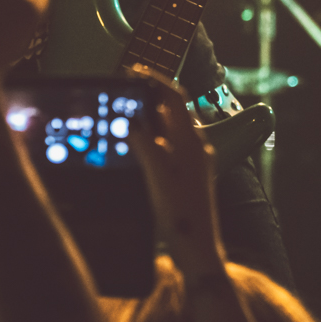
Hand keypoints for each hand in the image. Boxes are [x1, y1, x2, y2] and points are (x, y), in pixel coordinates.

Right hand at [128, 68, 225, 282]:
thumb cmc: (181, 215)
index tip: (133, 72)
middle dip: (148, 98)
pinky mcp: (187, 175)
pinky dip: (151, 139)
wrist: (197, 250)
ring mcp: (192, 161)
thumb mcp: (157, 176)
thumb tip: (132, 121)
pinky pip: (168, 146)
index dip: (154, 80)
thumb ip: (145, 144)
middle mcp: (195, 147)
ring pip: (169, 128)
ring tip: (125, 118)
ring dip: (149, 119)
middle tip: (123, 94)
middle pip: (171, 110)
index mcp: (191, 141)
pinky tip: (136, 148)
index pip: (174, 98)